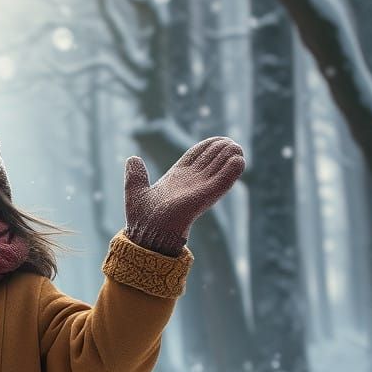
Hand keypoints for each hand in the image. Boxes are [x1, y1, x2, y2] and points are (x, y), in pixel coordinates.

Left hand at [123, 137, 244, 255]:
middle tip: (230, 141)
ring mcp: (199, 190)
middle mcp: (191, 182)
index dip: (207, 146)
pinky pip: (221, 183)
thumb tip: (132, 159)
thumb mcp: (136, 190)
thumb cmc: (141, 216)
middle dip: (221, 150)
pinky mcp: (204, 198)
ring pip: (219, 170)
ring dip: (229, 158)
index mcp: (177, 177)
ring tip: (236, 147)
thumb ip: (135, 174)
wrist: (147, 232)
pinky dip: (230, 172)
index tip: (218, 139)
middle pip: (210, 160)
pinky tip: (239, 161)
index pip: (196, 156)